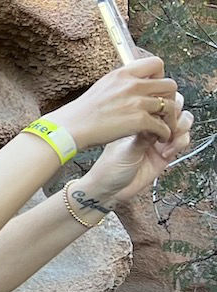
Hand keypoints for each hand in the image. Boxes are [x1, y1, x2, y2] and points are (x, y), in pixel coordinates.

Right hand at [48, 58, 177, 147]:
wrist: (70, 127)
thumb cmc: (81, 112)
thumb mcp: (102, 87)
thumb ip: (121, 83)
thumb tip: (134, 85)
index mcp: (122, 74)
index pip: (156, 63)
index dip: (161, 76)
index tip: (155, 89)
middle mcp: (132, 85)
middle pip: (170, 84)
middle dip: (170, 98)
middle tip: (163, 110)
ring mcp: (137, 102)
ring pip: (170, 106)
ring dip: (169, 119)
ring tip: (163, 127)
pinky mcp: (139, 120)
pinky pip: (163, 126)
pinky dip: (164, 133)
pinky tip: (158, 137)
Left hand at [79, 105, 196, 208]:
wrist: (109, 190)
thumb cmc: (107, 167)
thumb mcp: (123, 147)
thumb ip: (142, 133)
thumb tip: (156, 118)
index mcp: (135, 119)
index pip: (155, 101)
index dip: (163, 101)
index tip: (159, 108)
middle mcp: (149, 127)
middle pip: (173, 108)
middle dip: (174, 112)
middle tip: (166, 122)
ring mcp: (159, 139)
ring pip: (182, 123)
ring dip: (180, 126)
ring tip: (168, 137)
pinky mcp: (166, 153)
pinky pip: (183, 141)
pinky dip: (180, 142)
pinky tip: (167, 151)